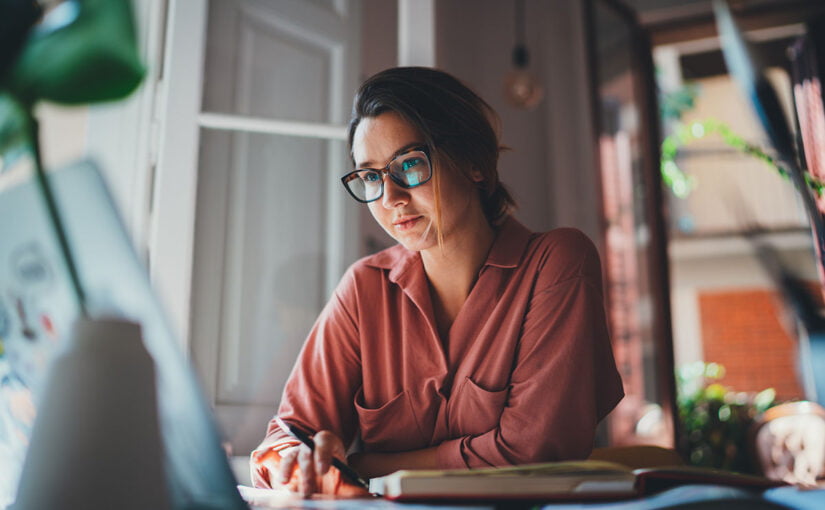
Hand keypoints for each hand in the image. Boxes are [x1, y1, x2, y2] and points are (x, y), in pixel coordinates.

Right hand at [252, 430, 367, 495]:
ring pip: (290, 457)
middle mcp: (311, 447)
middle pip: (306, 452)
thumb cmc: (340, 482)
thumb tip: (366, 497)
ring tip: (285, 483)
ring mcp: (296, 456)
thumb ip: (355, 489)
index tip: (324, 471)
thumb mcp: (349, 484)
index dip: (323, 454)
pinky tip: (258, 459)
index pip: (324, 442)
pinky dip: (264, 456)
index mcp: (329, 445)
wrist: (329, 483)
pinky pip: (271, 458)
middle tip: (309, 491)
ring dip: (287, 469)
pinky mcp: (284, 467)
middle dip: (306, 471)